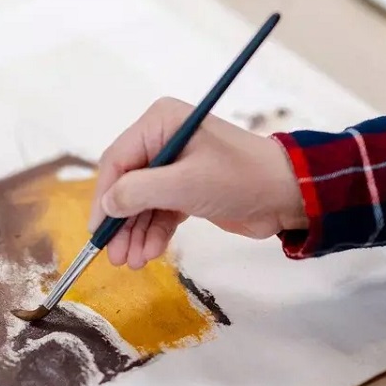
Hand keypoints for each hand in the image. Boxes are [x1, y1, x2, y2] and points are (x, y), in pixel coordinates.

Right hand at [89, 97, 305, 268]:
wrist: (287, 194)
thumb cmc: (239, 179)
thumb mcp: (185, 185)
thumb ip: (139, 193)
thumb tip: (107, 205)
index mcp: (161, 123)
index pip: (117, 160)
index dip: (104, 197)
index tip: (97, 230)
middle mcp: (164, 139)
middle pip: (126, 184)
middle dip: (121, 221)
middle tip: (114, 256)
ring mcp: (175, 166)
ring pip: (141, 202)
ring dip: (135, 232)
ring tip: (133, 262)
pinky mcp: (187, 189)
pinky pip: (159, 211)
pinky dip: (153, 232)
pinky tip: (149, 253)